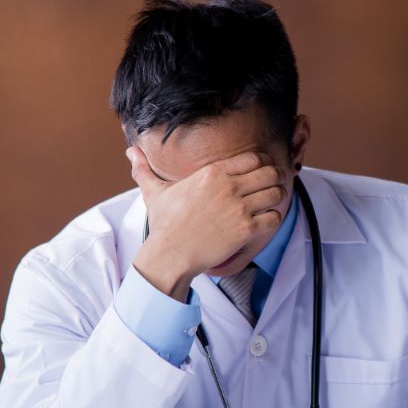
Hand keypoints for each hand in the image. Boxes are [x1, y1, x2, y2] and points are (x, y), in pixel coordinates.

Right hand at [127, 148, 286, 296]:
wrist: (169, 255)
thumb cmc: (164, 225)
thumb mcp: (154, 192)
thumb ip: (145, 169)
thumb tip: (130, 152)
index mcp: (212, 172)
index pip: (254, 158)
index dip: (264, 163)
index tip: (263, 171)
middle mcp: (228, 186)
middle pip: (270, 172)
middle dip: (275, 178)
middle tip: (272, 186)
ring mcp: (238, 208)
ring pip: (276, 192)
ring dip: (277, 197)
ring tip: (270, 204)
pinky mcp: (245, 229)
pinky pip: (274, 217)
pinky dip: (274, 218)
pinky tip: (266, 222)